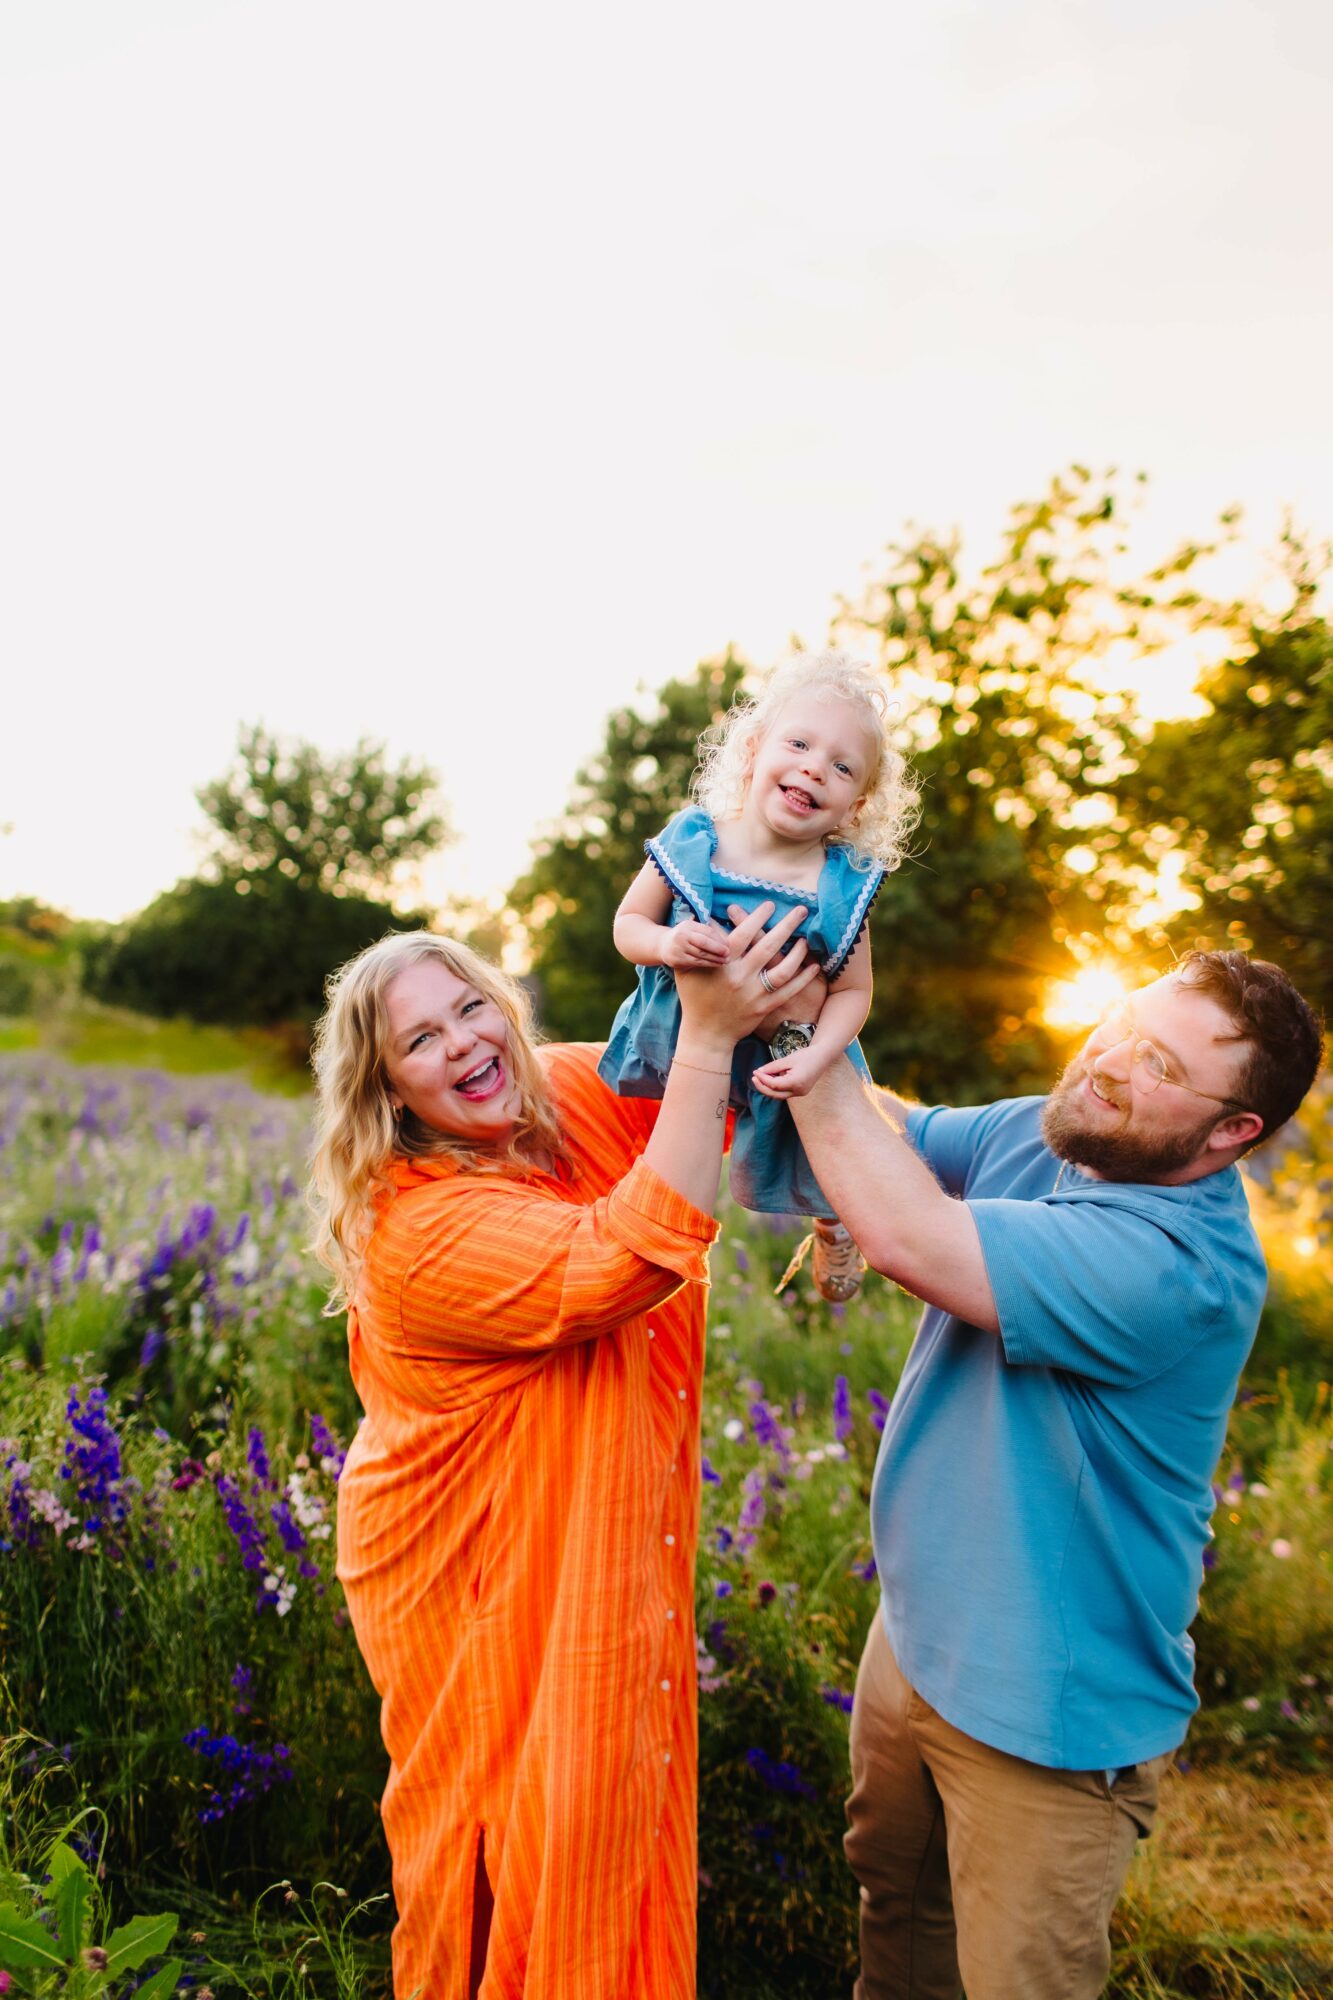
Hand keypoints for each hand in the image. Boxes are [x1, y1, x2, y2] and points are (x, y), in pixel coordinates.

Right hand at [663, 920, 729, 968]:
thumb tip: (726, 941)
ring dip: (714, 958)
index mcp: (688, 926)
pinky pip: (695, 963)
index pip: (706, 931)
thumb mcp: (692, 928)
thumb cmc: (684, 936)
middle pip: (703, 943)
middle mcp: (681, 936)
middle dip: (717, 949)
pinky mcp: (676, 960)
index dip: (719, 938)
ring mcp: (677, 949)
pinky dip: (707, 964)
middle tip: (728, 953)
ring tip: (725, 961)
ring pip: (700, 955)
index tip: (729, 944)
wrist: (662, 945)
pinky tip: (716, 964)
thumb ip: (706, 932)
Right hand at [676, 900, 818, 1055]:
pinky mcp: (764, 1009)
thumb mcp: (687, 969)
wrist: (706, 1034)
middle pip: (768, 946)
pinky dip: (803, 978)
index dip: (757, 917)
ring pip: (782, 969)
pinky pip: (788, 991)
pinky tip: (814, 966)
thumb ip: (695, 943)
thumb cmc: (694, 997)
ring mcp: (754, 994)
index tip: (770, 905)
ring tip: (805, 939)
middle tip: (801, 910)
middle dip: (787, 925)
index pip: (744, 934)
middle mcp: (740, 977)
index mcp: (722, 965)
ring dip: (798, 952)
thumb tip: (701, 916)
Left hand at [751, 1045, 829, 1098]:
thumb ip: (773, 1067)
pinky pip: (785, 1092)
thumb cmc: (806, 1055)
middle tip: (754, 1077)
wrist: (823, 1057)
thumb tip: (759, 1072)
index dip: (762, 1079)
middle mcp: (798, 1091)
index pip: (774, 1085)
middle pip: (775, 1094)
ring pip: (779, 1095)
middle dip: (763, 1087)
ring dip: (769, 1087)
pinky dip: (777, 1086)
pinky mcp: (801, 1091)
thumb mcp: (788, 1059)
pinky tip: (773, 1077)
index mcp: (796, 1082)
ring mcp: (800, 1093)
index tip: (755, 1072)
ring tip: (762, 1076)